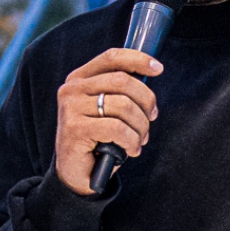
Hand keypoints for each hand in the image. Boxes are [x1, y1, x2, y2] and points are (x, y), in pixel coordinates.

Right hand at [54, 47, 161, 196]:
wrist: (76, 173)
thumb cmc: (97, 139)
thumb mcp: (107, 109)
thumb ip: (121, 91)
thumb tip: (150, 76)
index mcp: (80, 79)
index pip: (112, 58)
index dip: (138, 60)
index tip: (158, 69)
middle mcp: (72, 89)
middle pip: (123, 81)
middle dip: (146, 100)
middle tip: (151, 117)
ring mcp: (71, 108)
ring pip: (124, 106)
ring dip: (141, 125)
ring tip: (140, 139)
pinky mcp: (75, 129)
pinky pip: (117, 129)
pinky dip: (132, 141)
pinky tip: (131, 150)